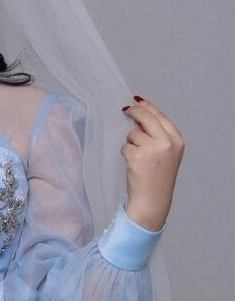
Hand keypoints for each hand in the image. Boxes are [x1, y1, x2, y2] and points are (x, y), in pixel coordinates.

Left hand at [120, 97, 184, 230]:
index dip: (147, 107)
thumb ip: (158, 135)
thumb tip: (139, 115)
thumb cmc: (158, 177)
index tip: (137, 101)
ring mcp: (152, 149)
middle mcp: (166, 142)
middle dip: (134, 112)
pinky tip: (133, 164)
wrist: (153, 199)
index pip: (160, 116)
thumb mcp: (167, 154)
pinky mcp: (136, 156)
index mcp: (177, 141)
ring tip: (139, 158)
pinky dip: (126, 153)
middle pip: (146, 118)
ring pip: (133, 134)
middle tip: (125, 110)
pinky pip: (125, 145)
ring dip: (131, 142)